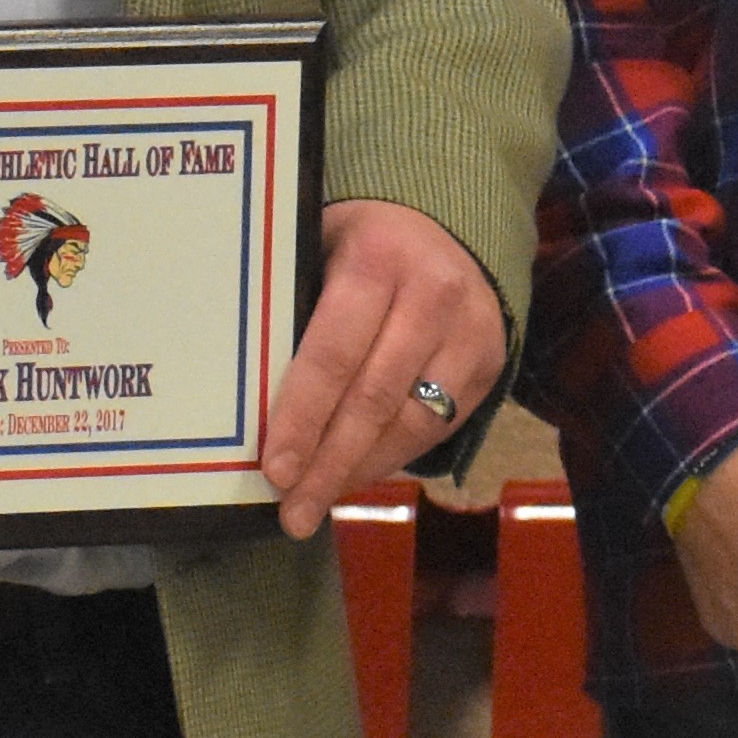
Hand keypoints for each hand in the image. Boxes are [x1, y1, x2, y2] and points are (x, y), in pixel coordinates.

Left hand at [262, 199, 518, 534]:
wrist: (448, 224)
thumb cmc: (359, 246)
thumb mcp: (318, 254)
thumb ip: (294, 315)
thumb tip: (245, 406)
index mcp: (378, 261)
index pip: (334, 354)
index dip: (302, 418)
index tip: (275, 470)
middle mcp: (434, 295)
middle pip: (374, 399)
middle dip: (329, 463)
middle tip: (293, 512)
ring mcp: (472, 331)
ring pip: (413, 421)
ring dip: (361, 470)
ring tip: (318, 503)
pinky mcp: (492, 362)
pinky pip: (439, 426)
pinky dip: (393, 456)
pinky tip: (357, 474)